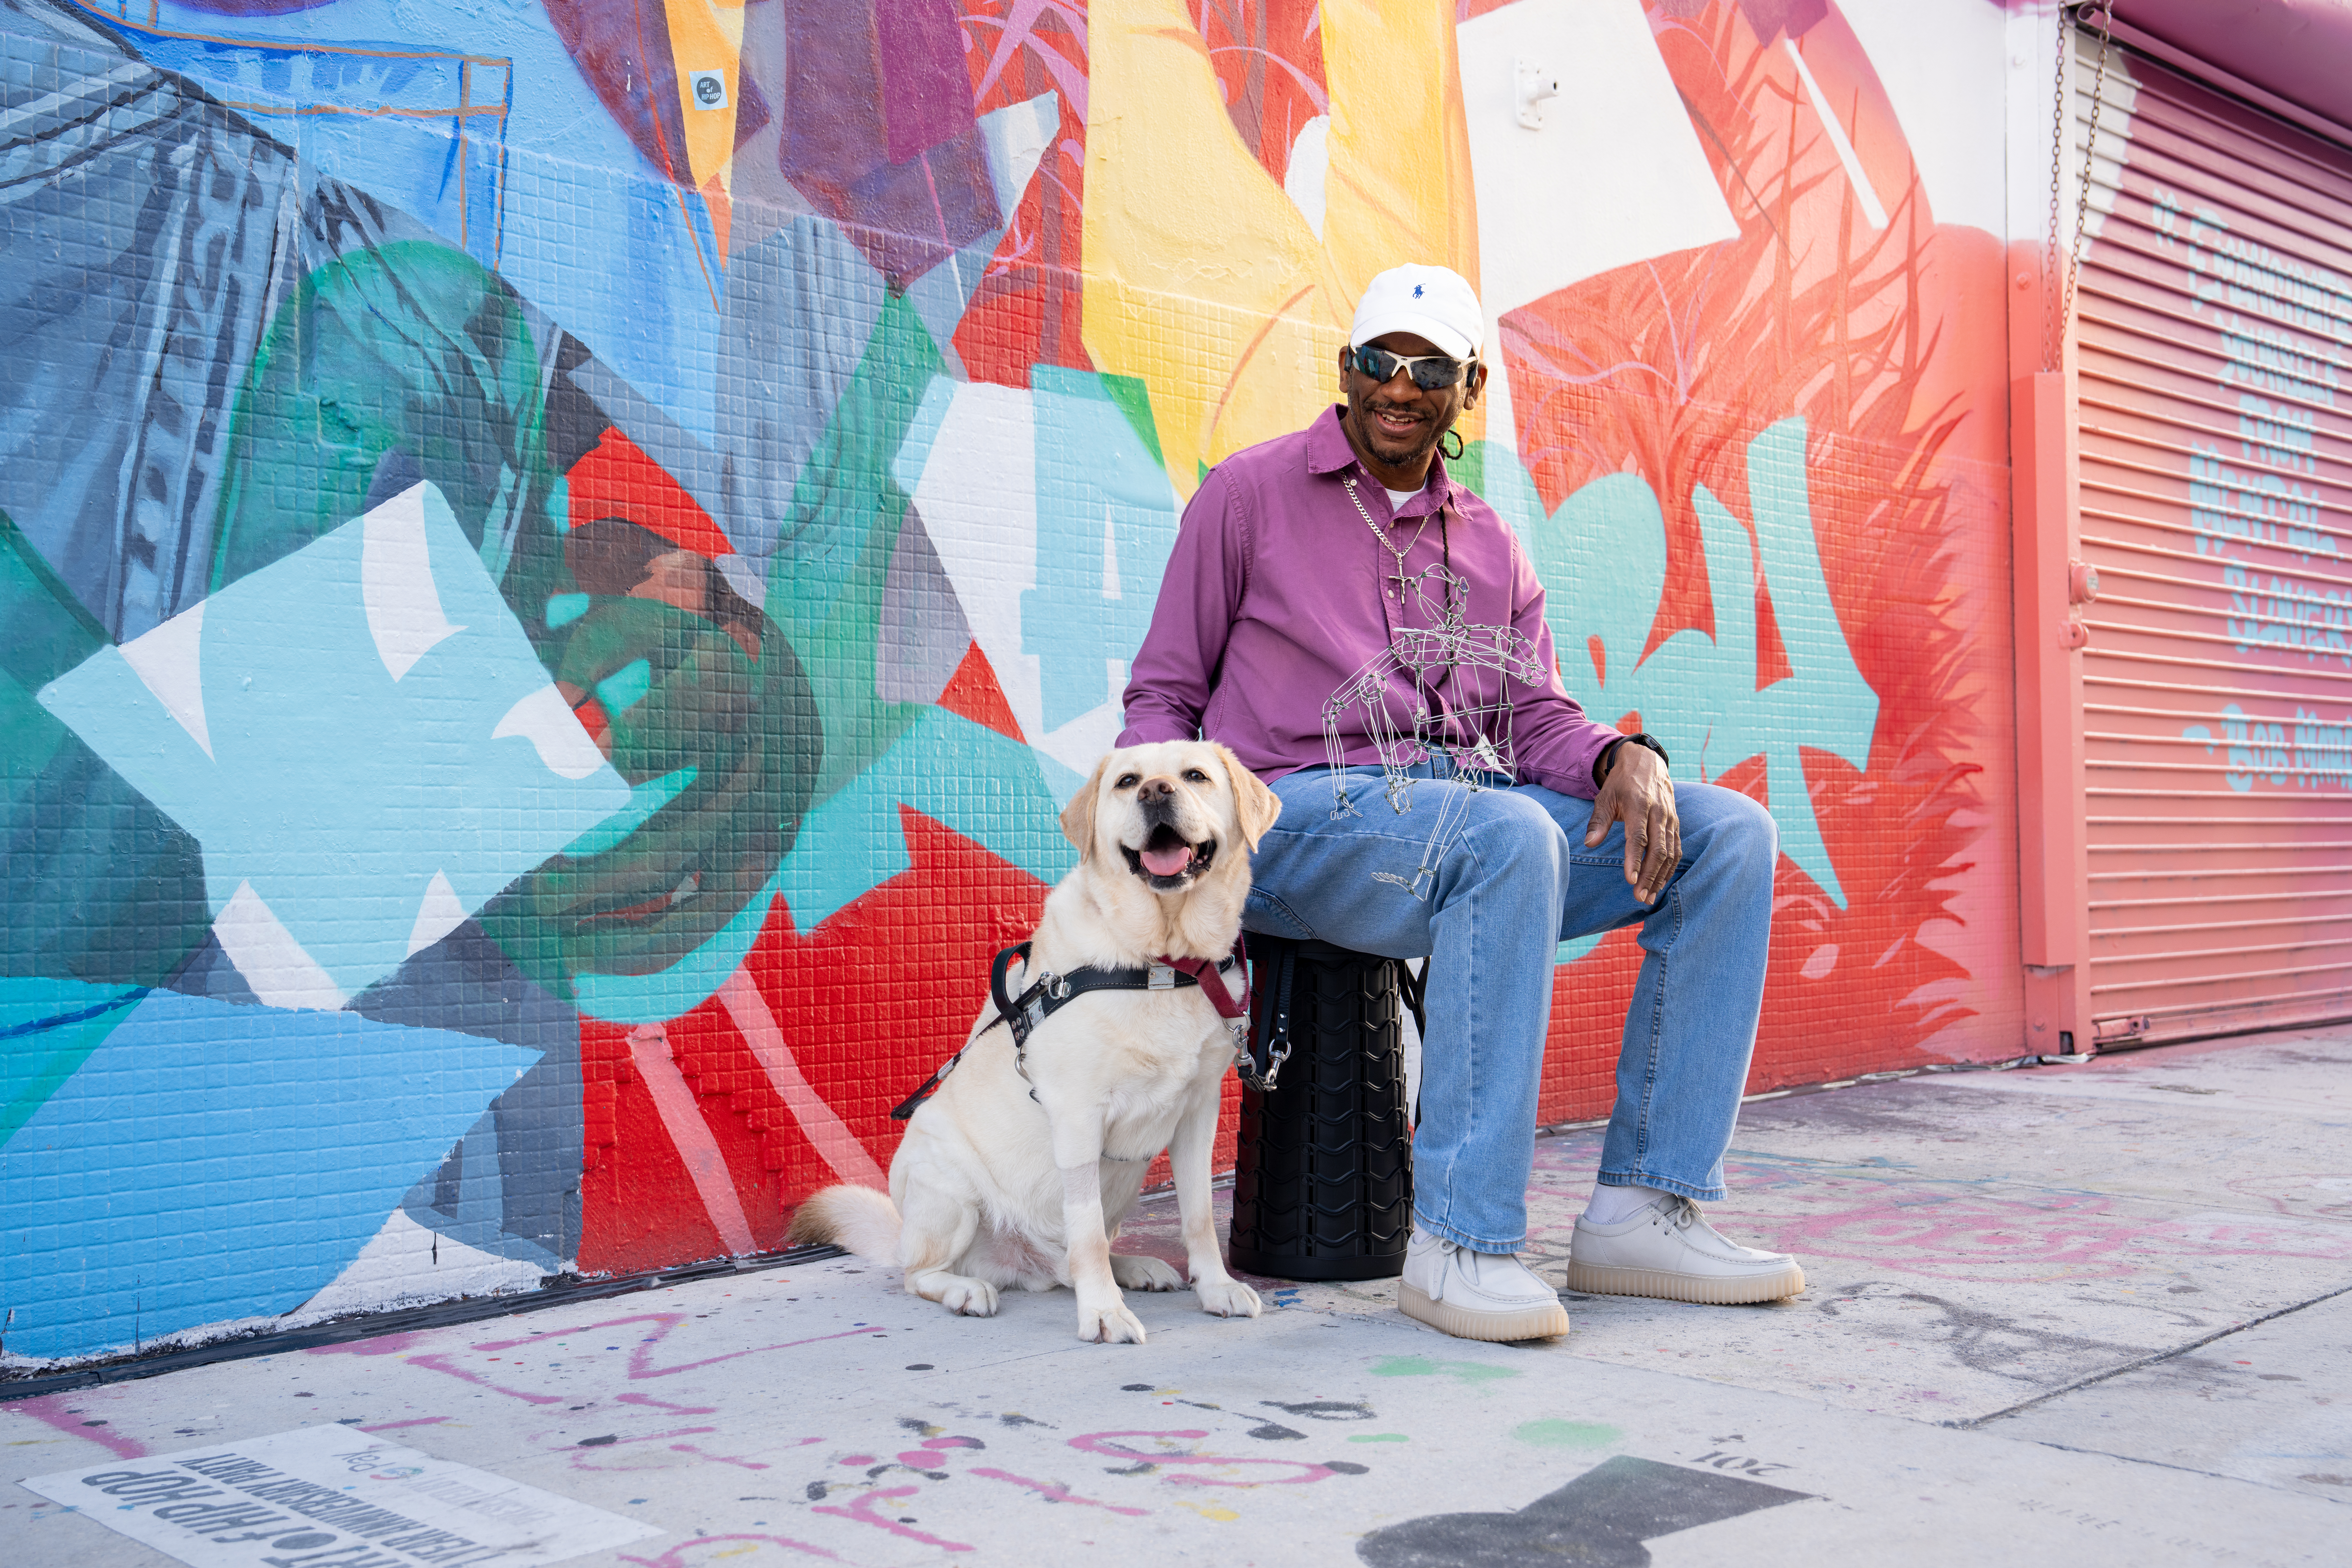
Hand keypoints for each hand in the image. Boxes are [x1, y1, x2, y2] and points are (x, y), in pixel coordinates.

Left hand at [1586, 742, 1679, 902]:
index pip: (1638, 837)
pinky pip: (1676, 849)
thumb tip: (1590, 844)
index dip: (1635, 860)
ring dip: (1661, 876)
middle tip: (1640, 897)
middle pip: (1658, 849)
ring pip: (1670, 852)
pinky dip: (1670, 868)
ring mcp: (1669, 818)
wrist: (1647, 762)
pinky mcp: (1675, 823)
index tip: (1631, 880)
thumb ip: (1598, 821)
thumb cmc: (1621, 783)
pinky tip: (1660, 883)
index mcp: (1639, 805)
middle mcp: (1658, 813)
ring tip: (1649, 896)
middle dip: (1650, 876)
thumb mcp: (1605, 797)